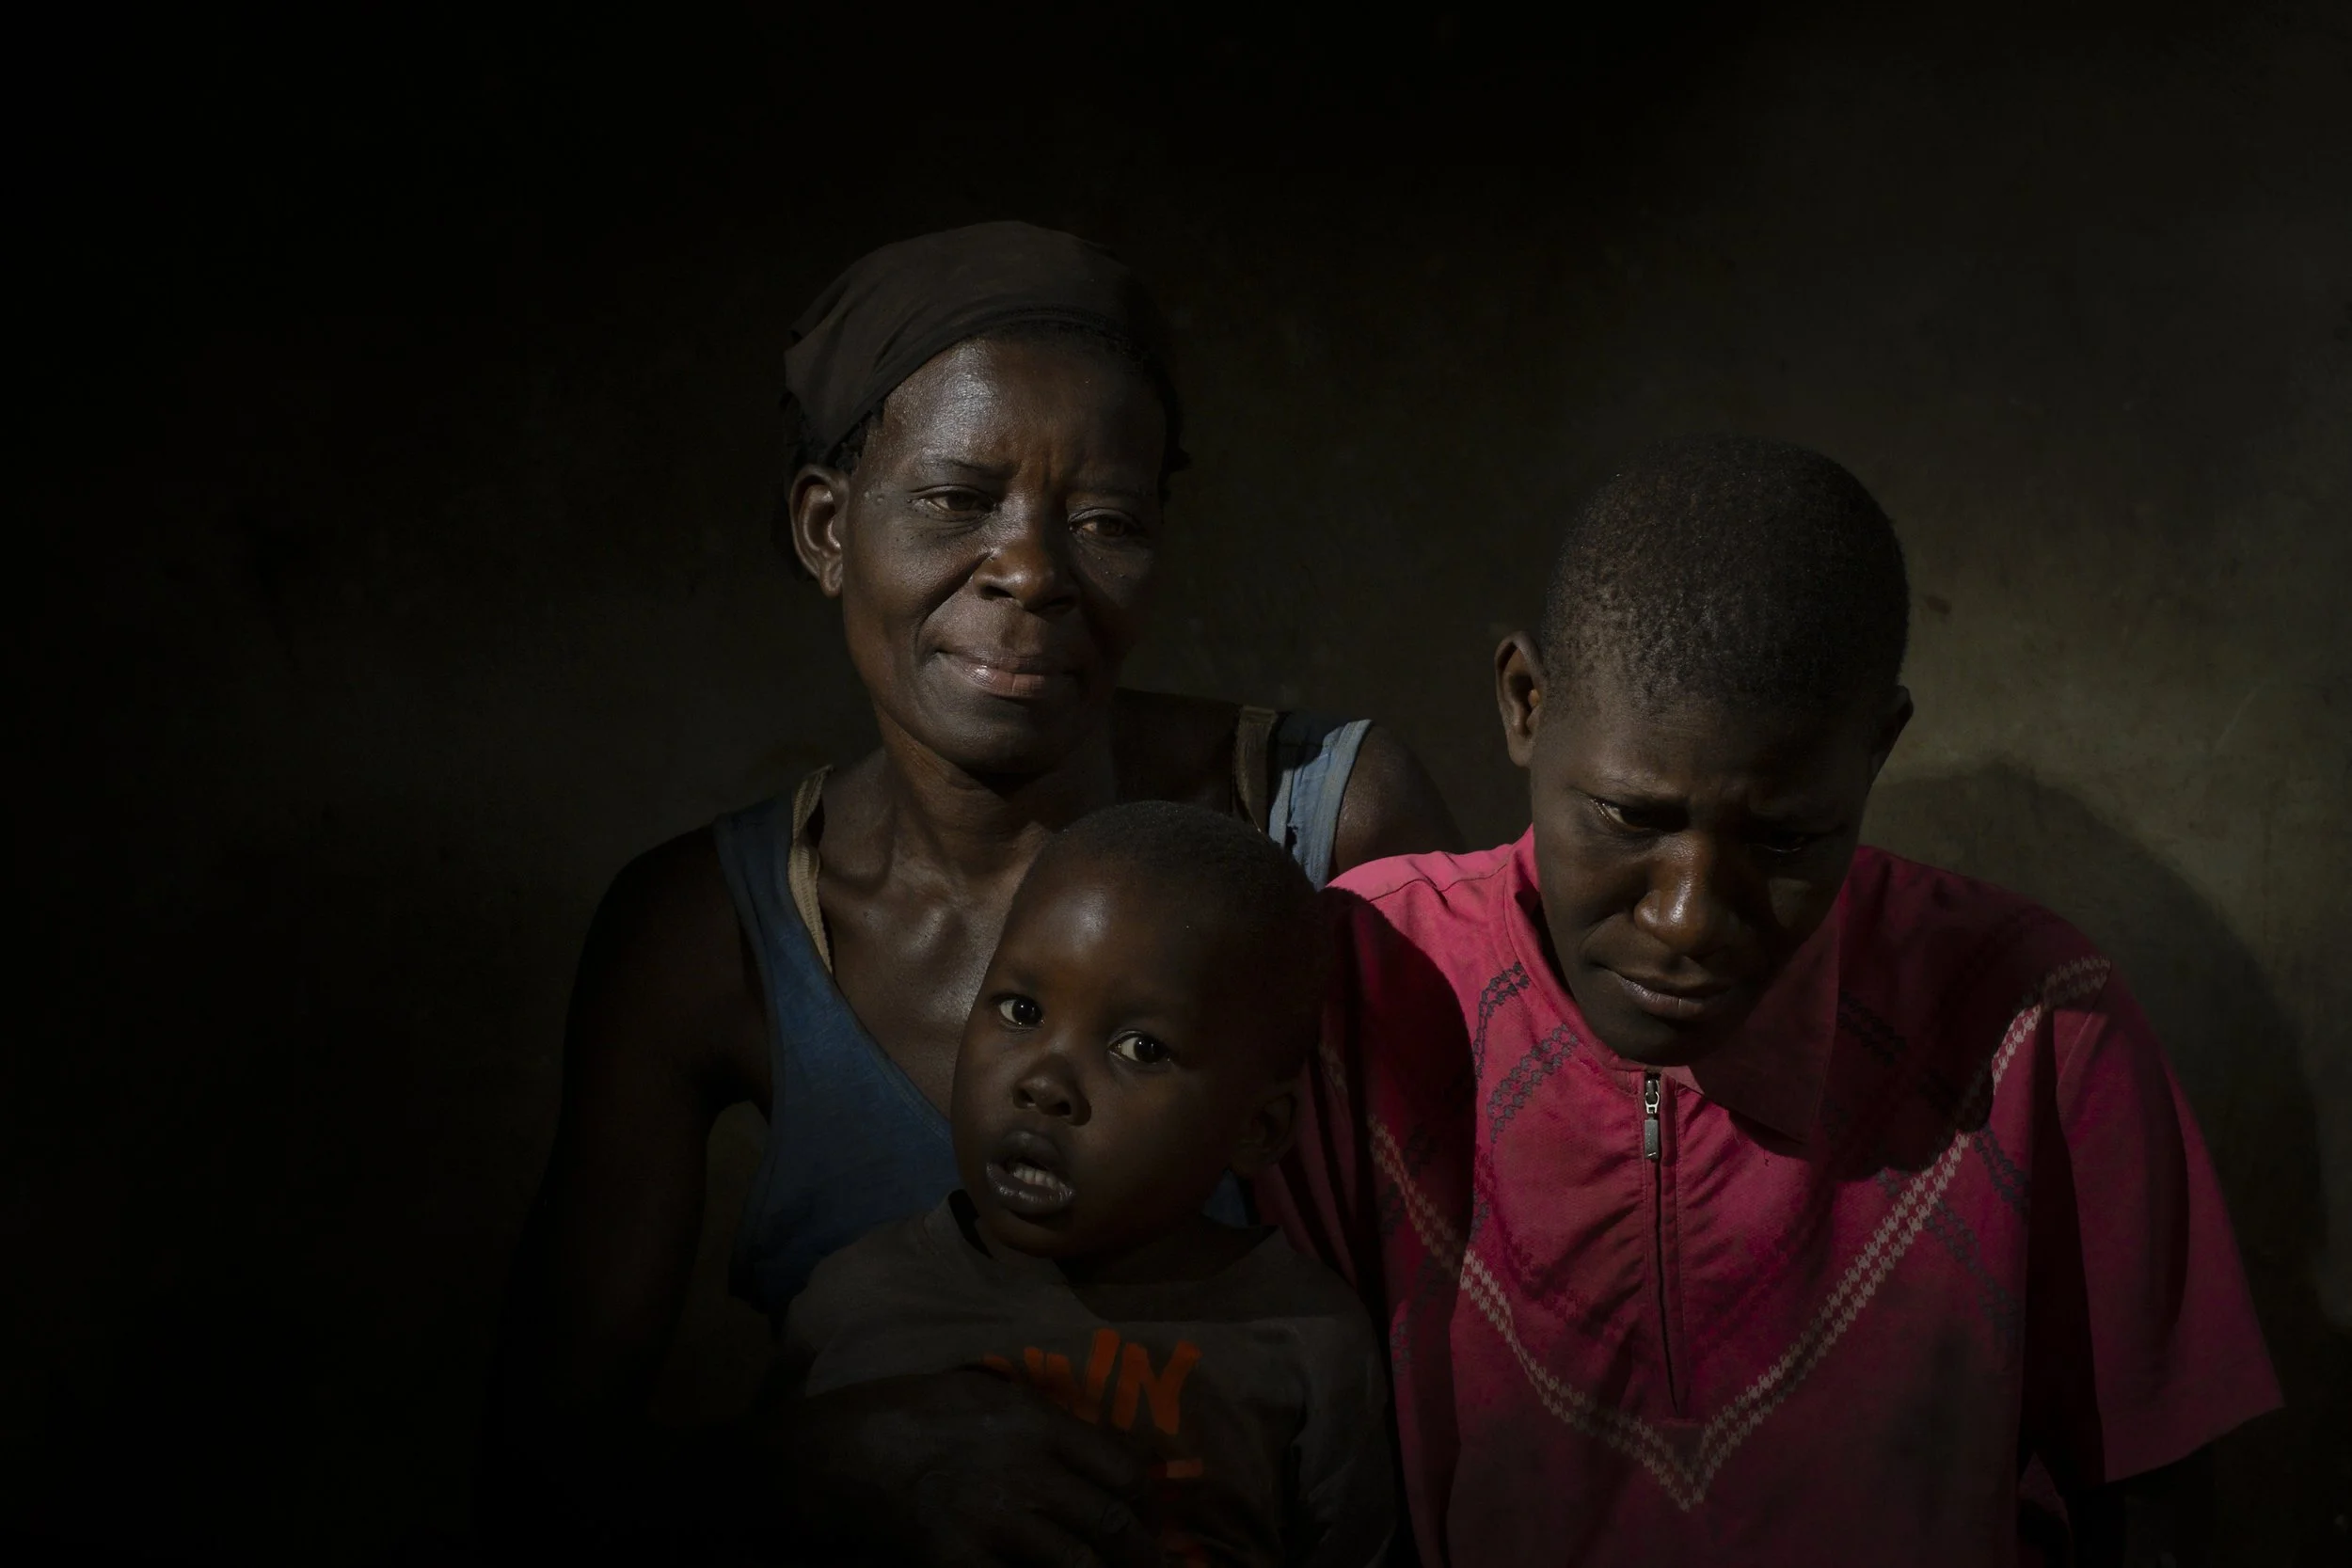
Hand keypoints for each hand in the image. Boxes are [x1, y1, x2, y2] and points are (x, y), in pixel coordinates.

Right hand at [766, 1368, 1168, 1567]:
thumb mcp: (977, 1392)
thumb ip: (1034, 1420)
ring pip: (1078, 1565)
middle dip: (1143, 1558)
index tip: (1149, 1520)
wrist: (825, 1454)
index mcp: (1033, 1420)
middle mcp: (1025, 1468)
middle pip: (1111, 1522)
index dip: (1146, 1503)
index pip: (1122, 1466)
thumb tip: (1085, 1450)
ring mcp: (992, 1519)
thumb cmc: (899, 1414)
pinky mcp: (956, 1561)